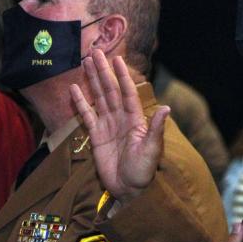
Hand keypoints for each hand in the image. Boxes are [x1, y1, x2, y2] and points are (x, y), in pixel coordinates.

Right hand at [69, 49, 169, 203]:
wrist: (128, 189)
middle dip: (103, 71)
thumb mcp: (151, 151)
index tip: (117, 58)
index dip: (122, 75)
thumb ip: (155, 129)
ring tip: (84, 63)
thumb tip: (167, 108)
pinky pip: (87, 115)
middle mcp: (121, 118)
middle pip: (110, 90)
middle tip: (94, 52)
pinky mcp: (96, 136)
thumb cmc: (143, 171)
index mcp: (135, 119)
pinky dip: (81, 102)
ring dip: (92, 80)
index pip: (127, 92)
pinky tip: (74, 89)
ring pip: (99, 98)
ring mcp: (108, 125)